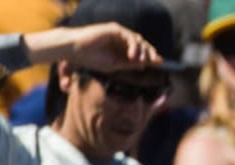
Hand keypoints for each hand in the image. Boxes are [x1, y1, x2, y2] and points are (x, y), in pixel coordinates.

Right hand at [26, 22, 162, 70]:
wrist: (74, 51)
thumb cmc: (90, 59)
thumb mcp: (114, 65)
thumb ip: (129, 64)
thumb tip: (145, 65)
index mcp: (122, 48)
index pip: (141, 51)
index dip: (151, 56)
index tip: (160, 64)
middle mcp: (122, 39)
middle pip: (142, 44)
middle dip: (151, 53)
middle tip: (157, 61)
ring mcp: (118, 33)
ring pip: (137, 40)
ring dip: (142, 50)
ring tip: (142, 61)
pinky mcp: (114, 29)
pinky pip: (128, 36)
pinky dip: (133, 45)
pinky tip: (133, 56)